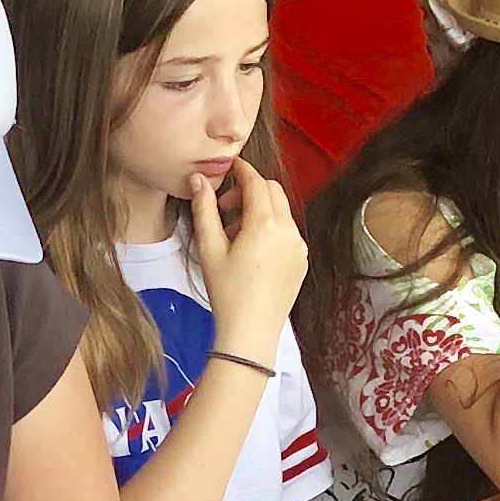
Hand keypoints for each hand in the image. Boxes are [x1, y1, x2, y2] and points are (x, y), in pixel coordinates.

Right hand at [186, 156, 308, 351]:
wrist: (251, 332)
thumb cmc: (227, 293)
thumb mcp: (209, 248)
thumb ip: (204, 209)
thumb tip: (198, 181)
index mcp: (266, 224)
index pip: (256, 182)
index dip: (241, 170)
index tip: (229, 168)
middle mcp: (289, 231)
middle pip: (272, 191)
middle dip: (249, 191)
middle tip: (225, 208)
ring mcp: (299, 246)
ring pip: (281, 211)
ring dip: (259, 211)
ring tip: (235, 236)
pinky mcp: (301, 260)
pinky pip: (288, 232)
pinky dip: (271, 229)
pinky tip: (251, 252)